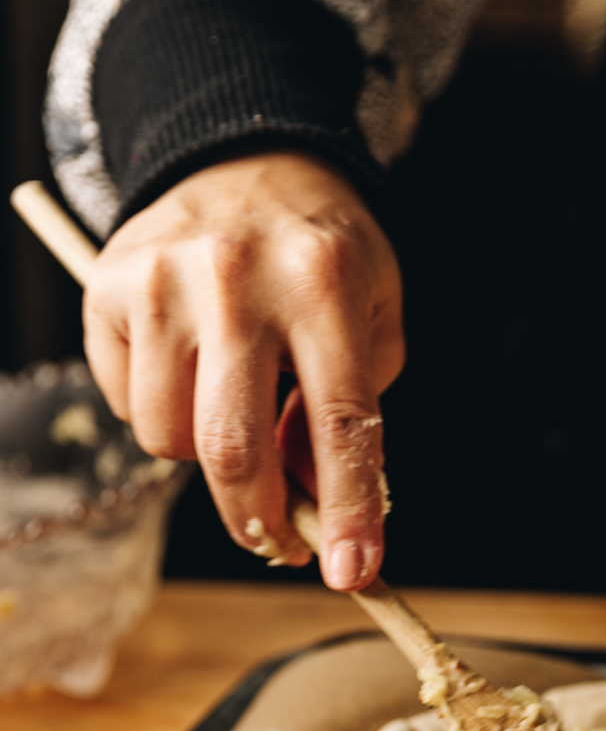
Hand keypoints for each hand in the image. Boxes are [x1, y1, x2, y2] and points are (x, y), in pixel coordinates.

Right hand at [83, 151, 403, 589]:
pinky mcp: (108, 287)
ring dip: (207, 459)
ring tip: (234, 412)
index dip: (347, 507)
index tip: (352, 572)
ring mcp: (162, 280)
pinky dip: (162, 413)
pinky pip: (125, 403)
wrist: (247, 158)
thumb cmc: (322, 255)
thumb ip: (356, 410)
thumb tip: (308, 499)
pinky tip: (190, 370)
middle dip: (260, 520)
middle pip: (233, 448)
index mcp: (324, 281)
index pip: (339, 419)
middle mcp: (235, 277)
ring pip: (169, 438)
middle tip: (280, 541)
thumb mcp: (373, 314)